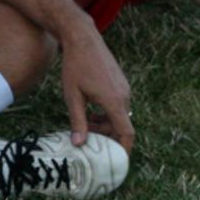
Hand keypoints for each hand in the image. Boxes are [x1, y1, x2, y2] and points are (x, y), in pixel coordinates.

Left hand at [58, 29, 133, 152]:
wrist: (83, 38)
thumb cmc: (75, 66)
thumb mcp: (73, 96)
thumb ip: (78, 121)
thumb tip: (79, 144)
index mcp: (114, 101)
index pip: (126, 133)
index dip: (124, 149)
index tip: (117, 161)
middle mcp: (124, 95)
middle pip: (120, 126)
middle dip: (106, 135)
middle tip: (87, 137)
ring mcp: (124, 87)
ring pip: (119, 115)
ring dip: (105, 123)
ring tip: (86, 122)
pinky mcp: (120, 82)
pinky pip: (118, 104)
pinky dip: (107, 112)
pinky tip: (91, 108)